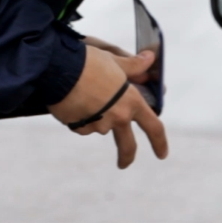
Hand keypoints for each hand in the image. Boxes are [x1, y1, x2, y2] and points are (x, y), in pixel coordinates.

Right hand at [49, 45, 168, 168]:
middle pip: (127, 145)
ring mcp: (98, 125)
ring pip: (100, 126)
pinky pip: (83, 124)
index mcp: (131, 101)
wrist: (59, 68)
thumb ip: (133, 65)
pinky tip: (73, 100)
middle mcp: (118, 117)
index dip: (160, 142)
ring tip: (83, 92)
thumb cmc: (90, 62)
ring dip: (96, 117)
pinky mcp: (79, 127)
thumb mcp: (114, 61)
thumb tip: (150, 58)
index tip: (162, 154)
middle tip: (124, 164)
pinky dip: (81, 116)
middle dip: (126, 157)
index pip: (154, 127)